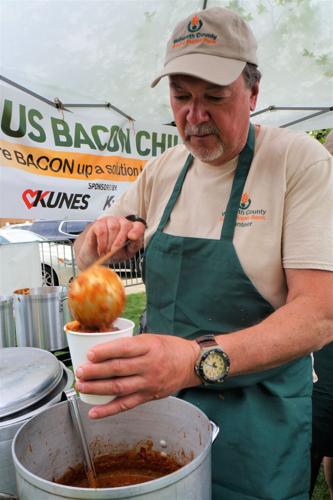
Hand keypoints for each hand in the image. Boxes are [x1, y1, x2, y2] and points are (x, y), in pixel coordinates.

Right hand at [74, 215, 144, 268]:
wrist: (96, 256)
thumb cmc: (113, 253)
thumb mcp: (126, 253)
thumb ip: (133, 246)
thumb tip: (134, 239)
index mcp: (132, 229)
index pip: (139, 226)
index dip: (137, 230)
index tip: (132, 237)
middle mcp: (122, 222)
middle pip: (125, 226)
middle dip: (120, 241)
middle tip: (114, 252)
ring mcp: (110, 221)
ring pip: (113, 228)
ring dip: (110, 243)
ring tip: (106, 252)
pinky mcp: (98, 223)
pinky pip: (102, 231)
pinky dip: (102, 243)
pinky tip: (101, 250)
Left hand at [75, 334, 200, 418]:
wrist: (192, 364)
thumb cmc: (171, 348)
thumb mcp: (151, 338)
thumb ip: (130, 345)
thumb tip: (103, 349)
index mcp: (149, 347)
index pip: (124, 349)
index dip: (105, 352)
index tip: (90, 354)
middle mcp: (149, 365)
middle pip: (118, 369)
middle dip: (95, 371)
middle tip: (79, 371)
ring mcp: (149, 383)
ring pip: (119, 387)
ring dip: (97, 388)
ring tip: (82, 387)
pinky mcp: (149, 396)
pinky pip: (126, 405)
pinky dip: (108, 410)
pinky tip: (94, 412)